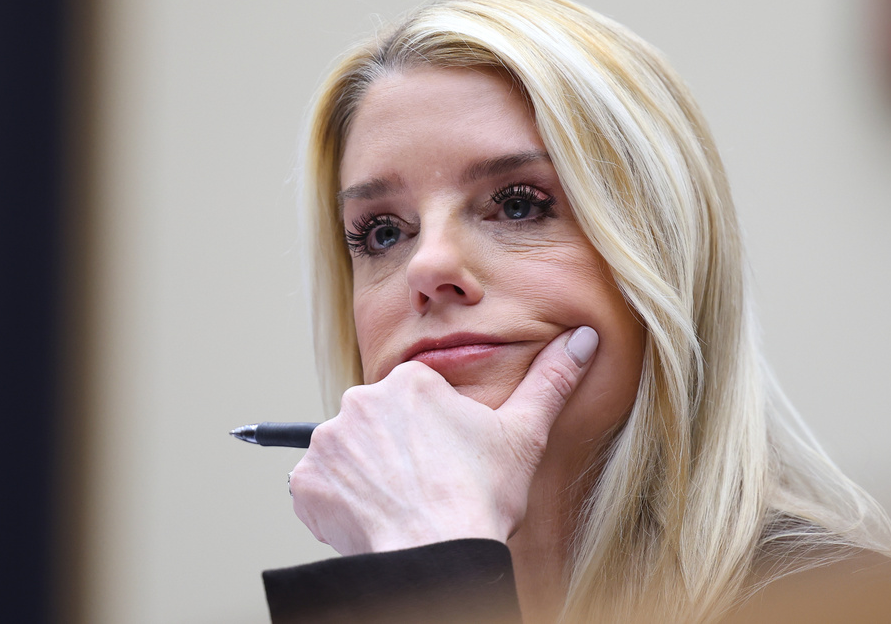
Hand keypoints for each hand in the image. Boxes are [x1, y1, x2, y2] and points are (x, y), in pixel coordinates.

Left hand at [288, 326, 598, 555]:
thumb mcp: (524, 434)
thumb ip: (551, 380)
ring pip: (348, 453)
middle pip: (378, 424)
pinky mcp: (307, 482)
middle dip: (396, 451)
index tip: (446, 462)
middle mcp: (359, 402)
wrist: (438, 551)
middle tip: (424, 484)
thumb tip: (583, 339)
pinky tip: (371, 517)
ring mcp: (328, 442)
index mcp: (409, 382)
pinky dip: (338, 501)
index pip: (414, 400)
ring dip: (367, 474)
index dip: (433, 435)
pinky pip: (319, 486)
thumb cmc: (481, 496)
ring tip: (400, 503)